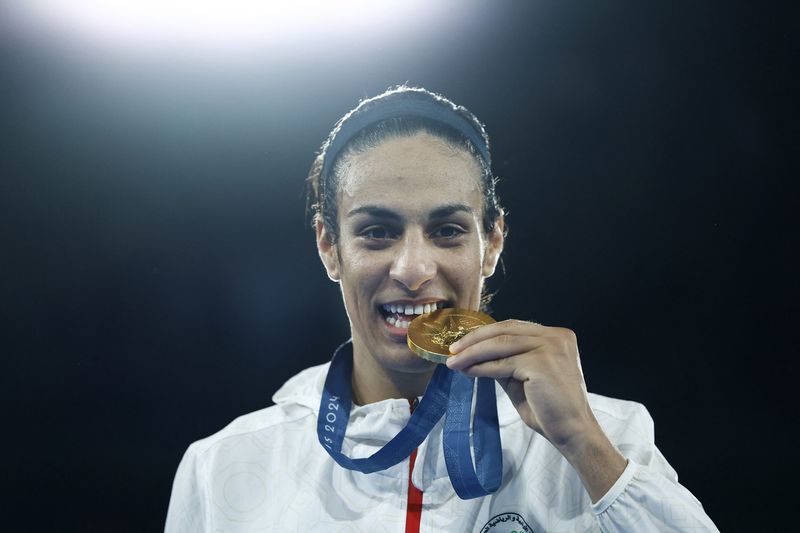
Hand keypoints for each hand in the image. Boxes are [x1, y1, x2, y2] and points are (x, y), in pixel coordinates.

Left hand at [446, 320, 594, 447]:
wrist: (573, 433)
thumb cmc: (549, 410)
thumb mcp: (523, 378)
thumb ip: (505, 362)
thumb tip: (473, 355)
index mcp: (556, 336)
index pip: (514, 327)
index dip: (486, 333)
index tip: (463, 343)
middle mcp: (556, 336)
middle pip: (505, 330)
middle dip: (474, 339)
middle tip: (452, 349)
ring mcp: (551, 348)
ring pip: (500, 344)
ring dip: (472, 353)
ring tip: (453, 362)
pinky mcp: (541, 364)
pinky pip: (503, 363)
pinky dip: (482, 367)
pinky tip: (468, 372)